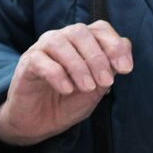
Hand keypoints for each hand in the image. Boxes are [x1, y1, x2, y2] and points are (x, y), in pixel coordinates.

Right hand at [0, 21, 132, 145]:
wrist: (39, 123)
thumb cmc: (68, 102)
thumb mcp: (95, 90)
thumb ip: (107, 72)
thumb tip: (121, 57)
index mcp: (81, 42)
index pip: (100, 29)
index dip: (114, 45)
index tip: (125, 69)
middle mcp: (61, 39)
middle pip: (80, 32)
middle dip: (97, 57)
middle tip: (105, 82)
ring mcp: (42, 49)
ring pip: (60, 43)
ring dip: (78, 65)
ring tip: (87, 87)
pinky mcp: (26, 64)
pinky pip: (40, 60)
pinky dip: (57, 74)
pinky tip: (67, 90)